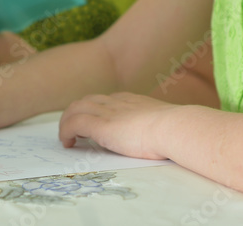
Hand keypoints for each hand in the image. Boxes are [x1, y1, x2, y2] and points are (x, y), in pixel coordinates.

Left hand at [58, 93, 174, 159]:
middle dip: (77, 113)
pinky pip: (73, 123)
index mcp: (132, 101)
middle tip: (74, 131)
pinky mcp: (100, 126)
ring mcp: (107, 113)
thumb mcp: (165, 124)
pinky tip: (68, 143)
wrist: (175, 128)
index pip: (106, 100)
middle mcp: (117, 102)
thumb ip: (157, 126)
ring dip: (67, 122)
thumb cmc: (177, 131)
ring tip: (67, 138)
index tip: (95, 122)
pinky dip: (65, 131)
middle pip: (87, 101)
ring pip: (76, 109)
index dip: (96, 110)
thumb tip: (164, 136)